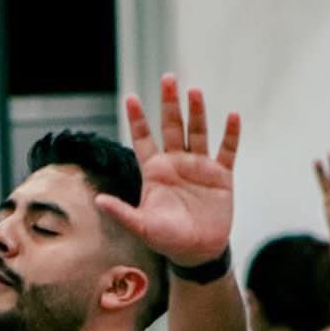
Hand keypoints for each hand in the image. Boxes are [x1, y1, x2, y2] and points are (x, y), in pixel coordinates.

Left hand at [96, 74, 237, 267]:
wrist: (197, 252)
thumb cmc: (166, 240)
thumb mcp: (141, 227)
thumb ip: (122, 213)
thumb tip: (98, 201)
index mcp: (155, 171)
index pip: (143, 139)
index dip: (137, 119)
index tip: (131, 97)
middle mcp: (176, 162)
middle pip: (172, 126)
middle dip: (169, 103)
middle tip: (168, 78)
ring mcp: (199, 166)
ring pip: (198, 132)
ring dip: (197, 112)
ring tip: (194, 91)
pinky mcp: (221, 175)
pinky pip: (226, 150)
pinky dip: (230, 134)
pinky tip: (232, 116)